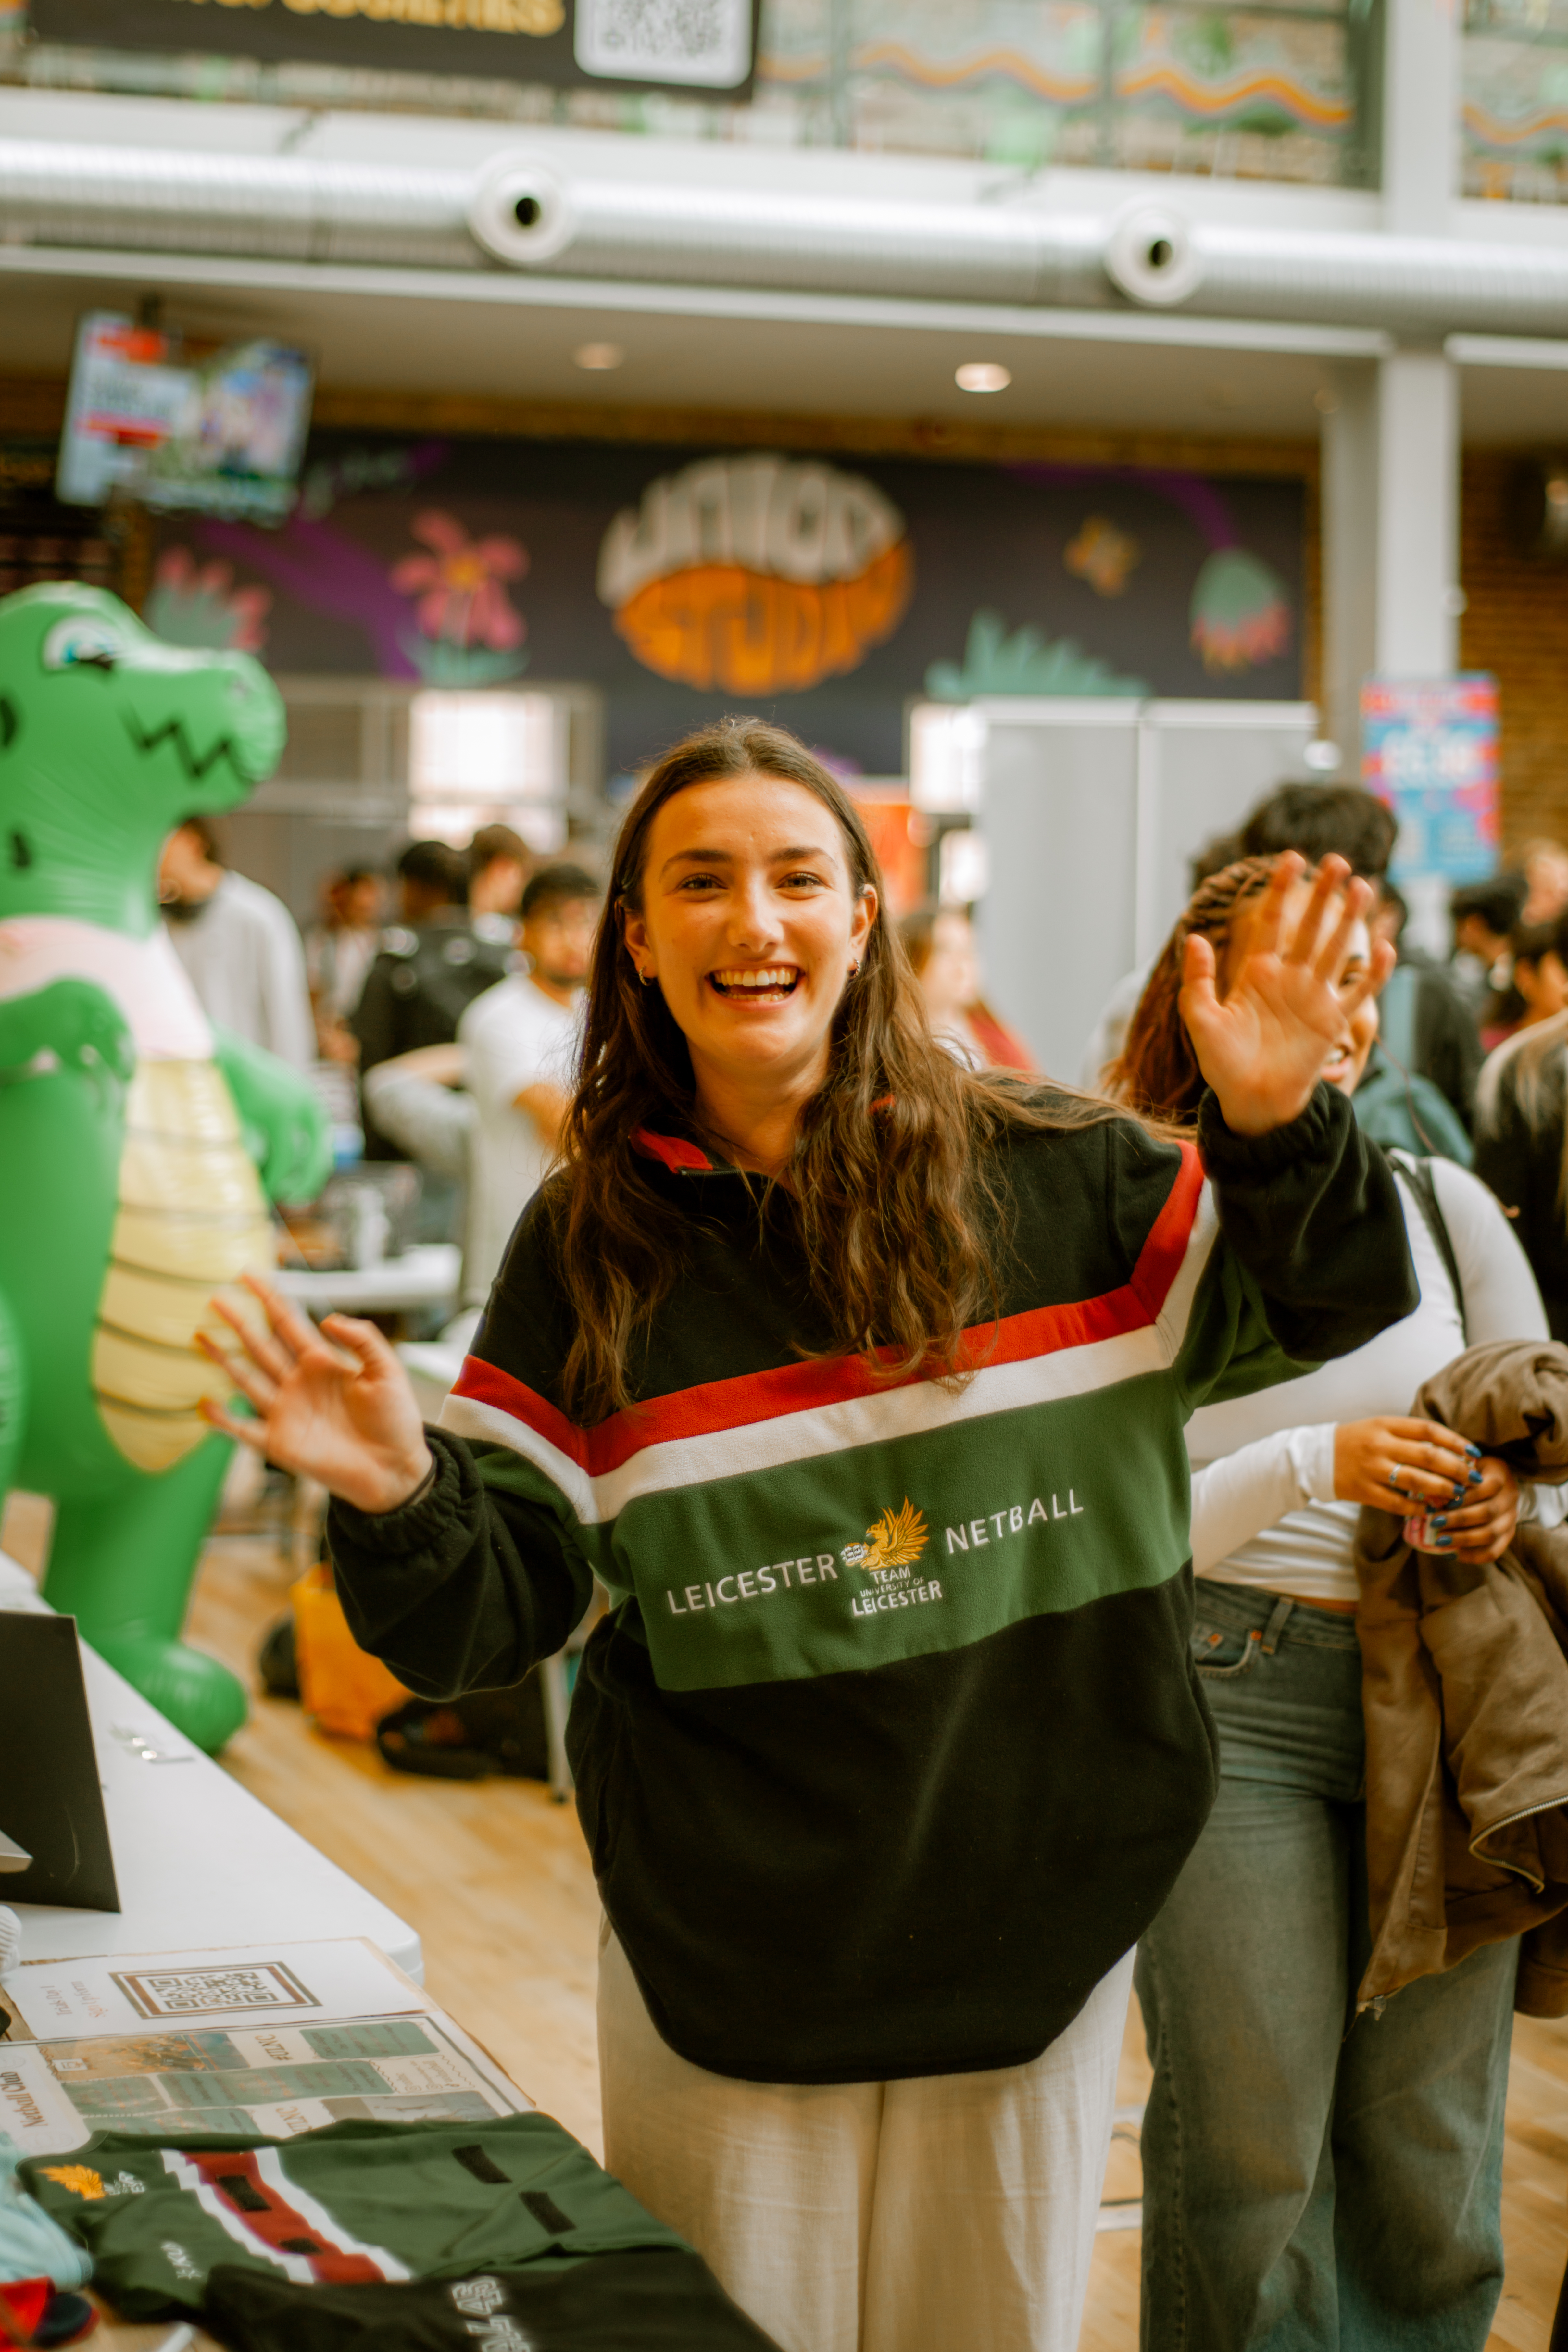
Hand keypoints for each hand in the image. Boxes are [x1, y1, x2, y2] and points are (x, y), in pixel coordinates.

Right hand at [197, 1275, 432, 1515]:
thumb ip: (363, 1339)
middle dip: (239, 1321)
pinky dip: (223, 1419)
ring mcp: (286, 1412)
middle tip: (215, 1298)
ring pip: (246, 1378)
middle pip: (261, 1344)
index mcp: (322, 1362)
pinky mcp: (280, 1443)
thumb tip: (329, 1317)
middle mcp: (299, 1382)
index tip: (248, 1275)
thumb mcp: (388, 1371)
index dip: (269, 1298)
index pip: (289, 1322)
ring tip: (199, 1336)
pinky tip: (204, 1403)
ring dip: (223, 1359)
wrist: (396, 1469)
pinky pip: (243, 1429)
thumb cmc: (396, 1421)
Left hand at [1180, 854, 1393, 1134]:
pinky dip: (1374, 972)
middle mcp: (1289, 979)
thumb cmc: (1223, 1064)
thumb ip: (1198, 981)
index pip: (1272, 923)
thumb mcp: (1201, 1021)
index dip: (1281, 892)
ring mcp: (1314, 998)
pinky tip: (1384, 947)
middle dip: (1323, 896)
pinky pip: (1359, 992)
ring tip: (1362, 887)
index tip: (1291, 859)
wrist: (1250, 1102)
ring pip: (1336, 950)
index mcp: (1258, 973)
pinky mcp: (1333, 1022)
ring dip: (1350, 921)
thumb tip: (1194, 937)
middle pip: (1309, 928)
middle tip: (1337, 862)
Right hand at [1333, 1416, 1479, 1512]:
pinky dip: (1416, 1506)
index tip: (1473, 1453)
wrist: (1316, 1457)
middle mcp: (1380, 1444)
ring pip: (1416, 1480)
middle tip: (1473, 1479)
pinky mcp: (1364, 1490)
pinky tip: (1429, 1509)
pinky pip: (1397, 1502)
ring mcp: (1371, 1468)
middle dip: (1456, 1469)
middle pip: (1428, 1456)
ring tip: (1458, 1495)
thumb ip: (1409, 1436)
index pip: (1428, 1430)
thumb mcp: (1380, 1428)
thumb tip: (1449, 1450)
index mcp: (1385, 1424)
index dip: (1455, 1441)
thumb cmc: (1355, 1441)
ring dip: (1442, 1489)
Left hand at [1422, 1457, 1519, 1564]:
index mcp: (1500, 1474)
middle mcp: (1510, 1497)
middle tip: (1435, 1522)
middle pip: (1488, 1512)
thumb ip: (1453, 1475)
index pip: (1488, 1486)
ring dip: (1463, 1539)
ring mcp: (1510, 1518)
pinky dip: (1471, 1555)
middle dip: (1459, 1519)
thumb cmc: (1469, 1472)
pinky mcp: (1507, 1535)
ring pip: (1491, 1534)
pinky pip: (1493, 1552)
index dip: (1467, 1496)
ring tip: (1440, 1540)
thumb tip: (1430, 1493)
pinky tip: (1451, 1553)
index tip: (1444, 1502)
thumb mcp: (1463, 1465)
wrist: (1491, 1481)